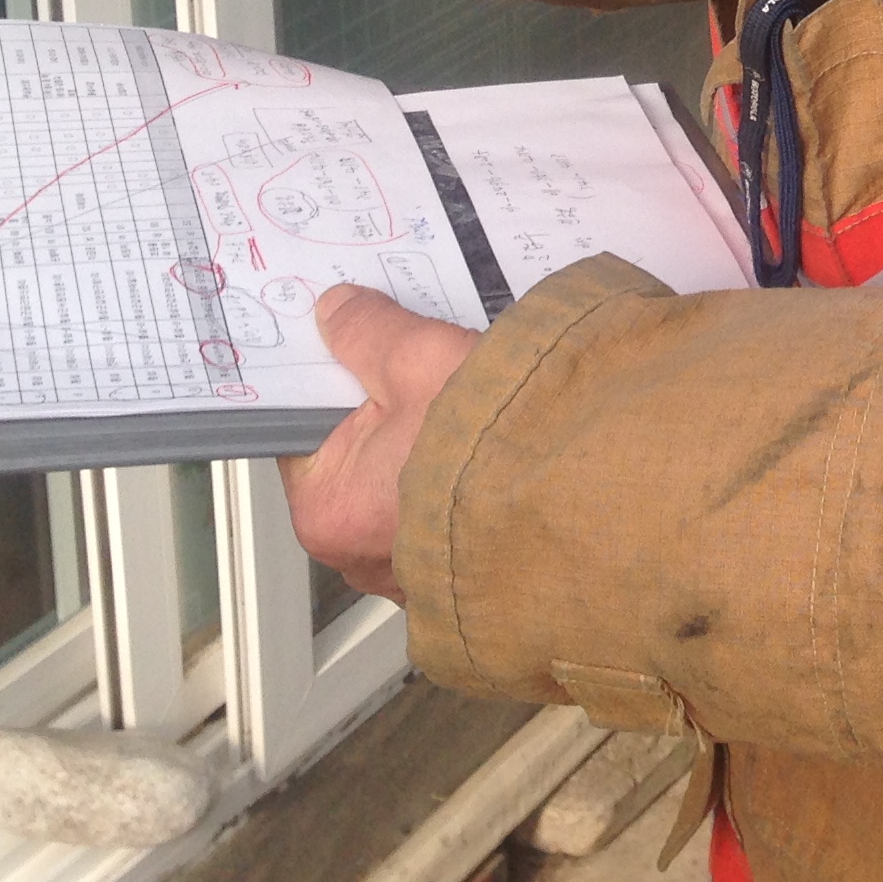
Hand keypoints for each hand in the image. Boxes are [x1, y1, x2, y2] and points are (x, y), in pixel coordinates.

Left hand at [281, 285, 480, 598]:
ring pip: (401, 486)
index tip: (349, 352)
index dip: (330, 382)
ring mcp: (410, 570)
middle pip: (355, 459)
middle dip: (384, 414)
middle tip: (413, 370)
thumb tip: (337, 311)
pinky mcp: (457, 570)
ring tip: (457, 402)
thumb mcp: (418, 359)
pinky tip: (481, 442)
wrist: (580, 497)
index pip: (302, 430)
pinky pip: (442, 510)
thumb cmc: (491, 445)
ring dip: (424, 447)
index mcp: (327, 508)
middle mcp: (357, 554)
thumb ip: (366, 330)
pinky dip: (456, 478)